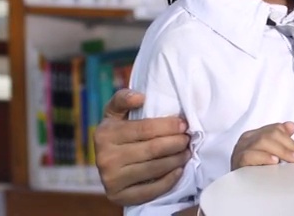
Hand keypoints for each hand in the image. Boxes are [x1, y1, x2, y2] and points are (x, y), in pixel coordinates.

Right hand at [95, 89, 190, 205]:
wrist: (107, 162)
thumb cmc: (119, 131)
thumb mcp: (116, 113)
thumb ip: (123, 98)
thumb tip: (140, 97)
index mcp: (105, 133)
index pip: (145, 129)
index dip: (169, 126)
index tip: (184, 125)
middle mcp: (104, 158)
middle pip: (153, 149)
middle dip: (177, 143)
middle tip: (188, 139)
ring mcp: (110, 180)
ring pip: (154, 168)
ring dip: (177, 160)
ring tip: (187, 152)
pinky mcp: (118, 196)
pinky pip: (150, 190)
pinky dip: (168, 180)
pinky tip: (178, 170)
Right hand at [230, 122, 293, 168]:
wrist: (236, 187)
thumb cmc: (253, 169)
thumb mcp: (270, 153)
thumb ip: (281, 140)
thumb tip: (291, 126)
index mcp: (255, 135)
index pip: (275, 129)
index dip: (292, 140)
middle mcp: (247, 139)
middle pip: (271, 134)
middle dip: (289, 146)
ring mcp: (240, 149)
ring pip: (262, 142)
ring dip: (281, 151)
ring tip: (293, 160)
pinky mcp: (236, 161)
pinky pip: (249, 155)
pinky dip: (263, 157)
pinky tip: (274, 162)